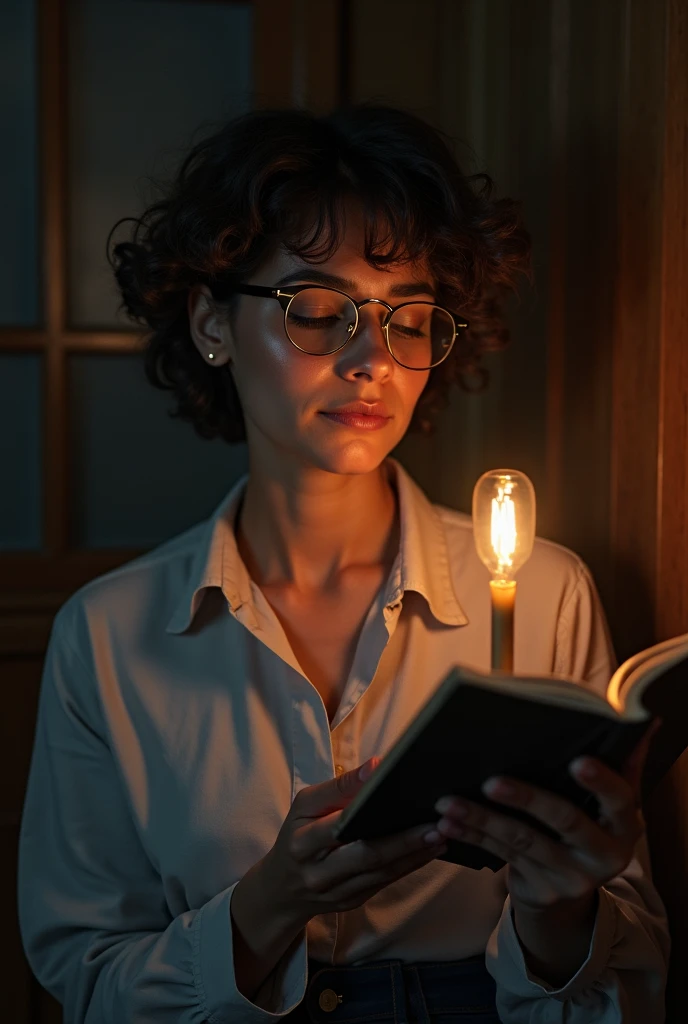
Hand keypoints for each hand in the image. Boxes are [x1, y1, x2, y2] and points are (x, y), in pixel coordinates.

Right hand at [260, 758, 447, 924]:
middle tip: (437, 824)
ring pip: (382, 872)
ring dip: (415, 854)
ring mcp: (338, 892)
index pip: (338, 826)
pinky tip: (430, 850)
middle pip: (367, 855)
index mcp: (303, 843)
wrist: (282, 889)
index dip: (367, 810)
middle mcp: (319, 872)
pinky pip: (385, 881)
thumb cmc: (296, 836)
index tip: (398, 794)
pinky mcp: (354, 901)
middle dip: (404, 840)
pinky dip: (410, 865)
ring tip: (442, 834)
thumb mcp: (304, 806)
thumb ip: (338, 788)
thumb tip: (375, 767)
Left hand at [434, 719, 660, 912]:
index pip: (619, 799)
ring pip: (523, 840)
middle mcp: (604, 855)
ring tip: (450, 801)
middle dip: (526, 799)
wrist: (570, 890)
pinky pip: (502, 856)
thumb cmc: (588, 827)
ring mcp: (572, 877)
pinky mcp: (541, 889)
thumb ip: (623, 764)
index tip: (577, 761)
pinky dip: (474, 836)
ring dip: (483, 819)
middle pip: (565, 821)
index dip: (600, 782)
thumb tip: (645, 721)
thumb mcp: (610, 804)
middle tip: (491, 781)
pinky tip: (450, 822)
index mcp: (625, 825)